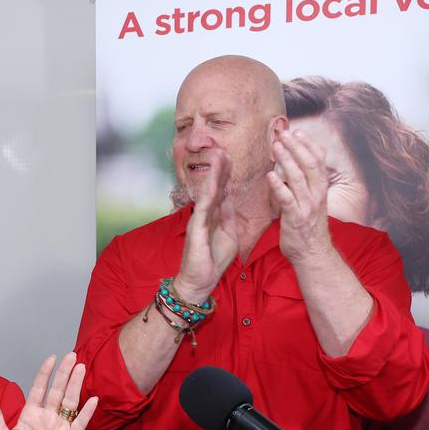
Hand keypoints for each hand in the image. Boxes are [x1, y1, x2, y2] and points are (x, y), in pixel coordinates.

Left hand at [0, 352, 98, 429]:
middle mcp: (47, 416)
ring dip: (75, 385)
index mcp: (31, 414)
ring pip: (70, 402)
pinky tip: (92, 399)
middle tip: (72, 356)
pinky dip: (86, 412)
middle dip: (64, 373)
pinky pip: (80, 423)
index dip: (45, 373)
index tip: (51, 358)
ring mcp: (60, 426)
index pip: (39, 388)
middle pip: (57, 391)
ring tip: (81, 369)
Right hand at [174, 149, 238, 303]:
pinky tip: (211, 182)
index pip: (222, 191)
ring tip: (217, 157)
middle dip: (219, 169)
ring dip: (213, 175)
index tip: (232, 158)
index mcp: (215, 215)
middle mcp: (206, 214)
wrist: (201, 280)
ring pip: (207, 192)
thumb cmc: (213, 260)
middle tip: (224, 150)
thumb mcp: (229, 234)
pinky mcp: (196, 228)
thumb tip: (230, 199)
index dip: (227, 175)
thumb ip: (229, 216)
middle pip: (214, 187)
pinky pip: (203, 208)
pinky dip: (207, 194)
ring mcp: (199, 219)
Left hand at [267, 129, 334, 263]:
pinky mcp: (295, 218)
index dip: (309, 145)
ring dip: (287, 160)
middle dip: (297, 147)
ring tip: (275, 146)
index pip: (319, 161)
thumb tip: (294, 166)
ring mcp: (307, 206)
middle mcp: (317, 195)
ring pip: (299, 178)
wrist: (312, 253)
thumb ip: (305, 184)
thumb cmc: (308, 227)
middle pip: (310, 164)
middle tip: (283, 133)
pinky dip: (278, 186)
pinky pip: (287, 199)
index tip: (298, 132)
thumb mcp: (312, 202)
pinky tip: (270, 175)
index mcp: (321, 189)